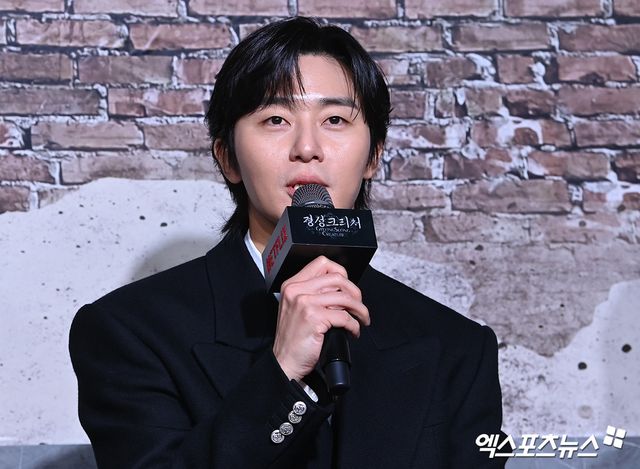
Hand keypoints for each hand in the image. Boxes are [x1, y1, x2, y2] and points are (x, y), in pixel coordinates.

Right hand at [272, 256, 369, 380]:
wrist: (284, 362)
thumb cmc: (292, 339)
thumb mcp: (296, 308)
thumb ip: (313, 294)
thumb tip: (341, 291)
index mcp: (292, 285)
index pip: (322, 264)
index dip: (341, 273)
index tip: (348, 287)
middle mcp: (297, 290)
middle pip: (337, 278)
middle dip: (355, 292)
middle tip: (359, 306)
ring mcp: (305, 303)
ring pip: (344, 297)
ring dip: (359, 310)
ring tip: (361, 319)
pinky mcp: (314, 318)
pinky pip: (344, 317)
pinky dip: (354, 325)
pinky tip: (353, 331)